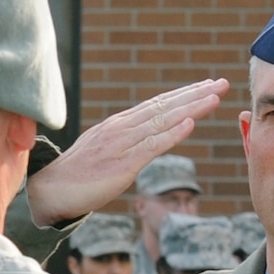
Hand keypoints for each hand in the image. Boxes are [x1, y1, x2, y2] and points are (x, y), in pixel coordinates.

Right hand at [25, 79, 230, 226]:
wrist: (51, 190)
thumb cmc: (77, 175)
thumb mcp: (104, 150)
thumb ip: (125, 142)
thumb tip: (145, 139)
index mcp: (120, 125)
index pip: (158, 104)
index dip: (184, 94)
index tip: (207, 86)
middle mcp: (122, 128)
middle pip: (165, 106)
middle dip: (195, 94)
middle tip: (222, 83)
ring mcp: (122, 144)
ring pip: (163, 121)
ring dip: (191, 108)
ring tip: (214, 97)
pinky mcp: (122, 164)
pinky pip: (151, 146)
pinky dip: (171, 134)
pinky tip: (189, 125)